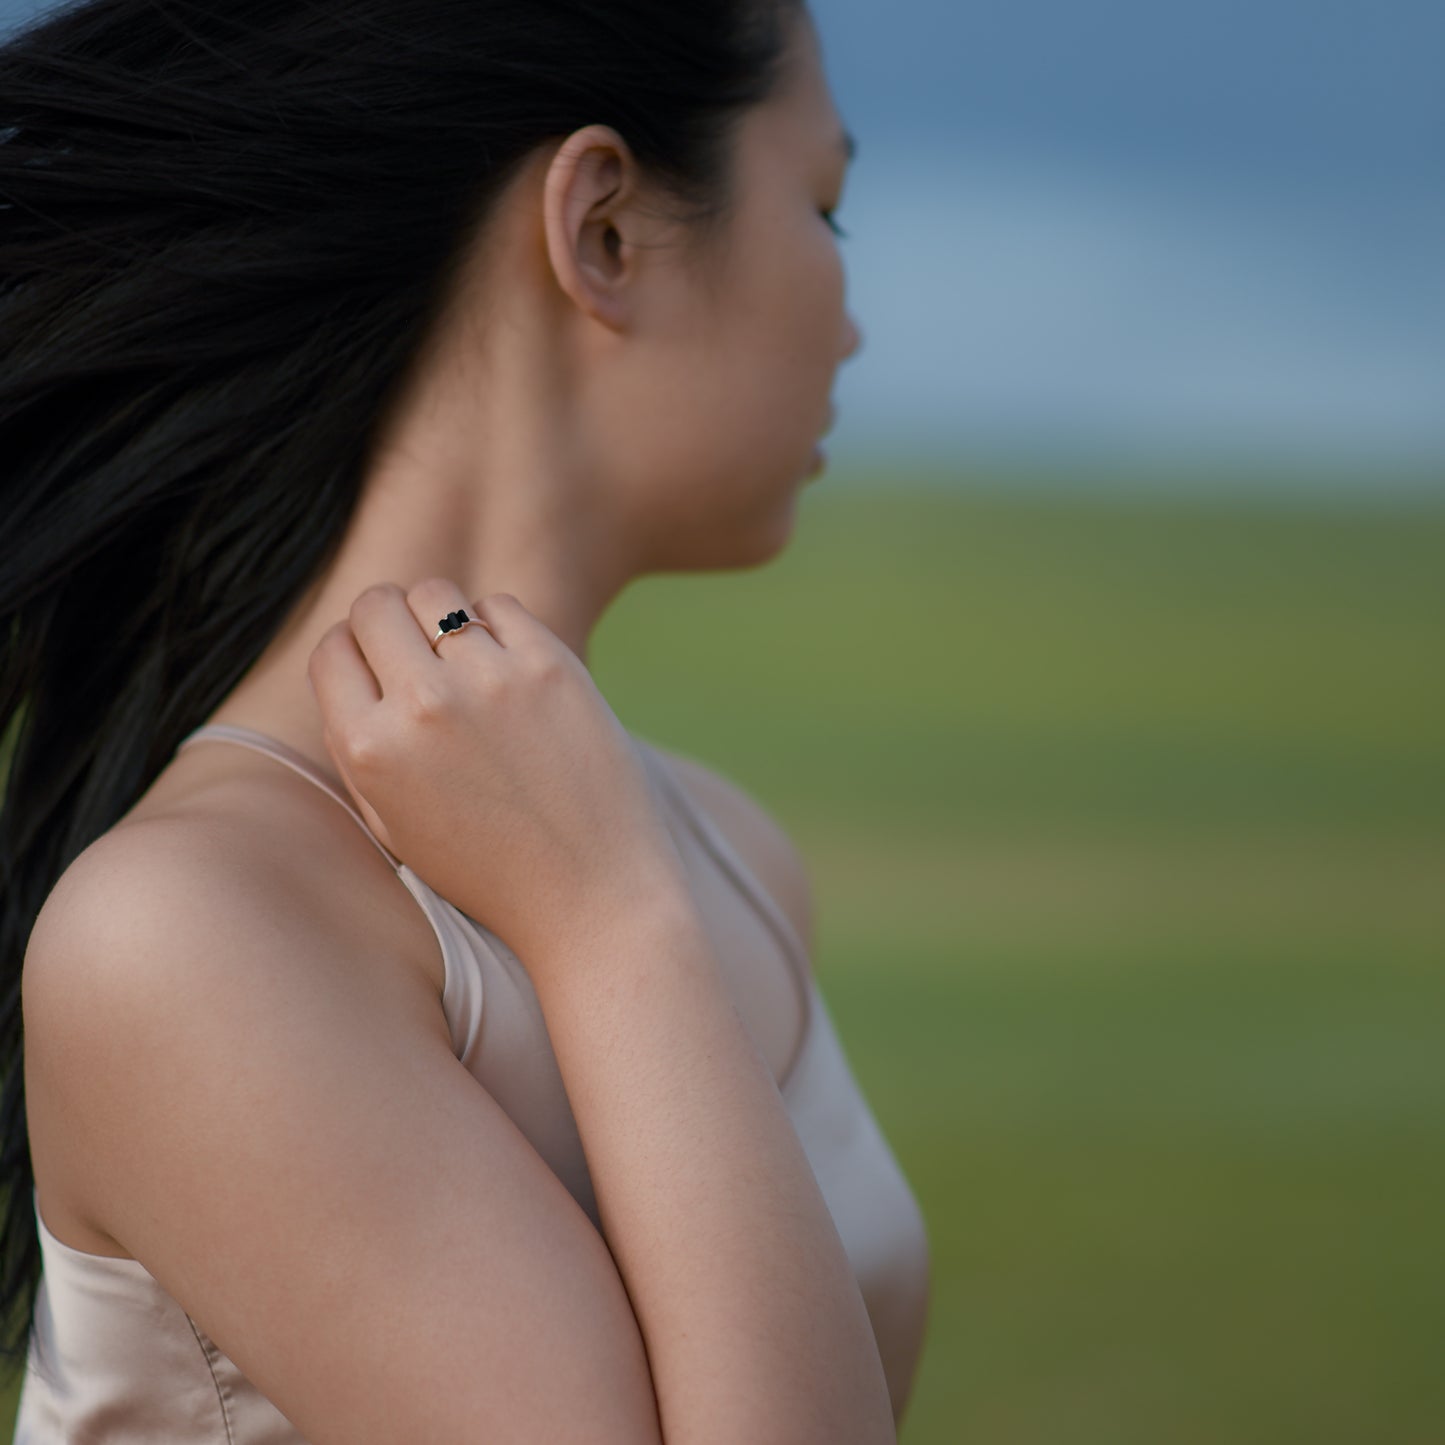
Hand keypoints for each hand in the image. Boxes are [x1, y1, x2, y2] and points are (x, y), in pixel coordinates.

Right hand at [306, 578, 690, 965]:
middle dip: (388, 624)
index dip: (352, 656)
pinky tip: (510, 670)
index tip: (377, 671)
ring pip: (436, 595)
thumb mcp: (394, 823)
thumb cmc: (490, 870)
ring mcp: (489, 680)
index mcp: (370, 750)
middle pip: (375, 604)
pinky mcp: (551, 665)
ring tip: (465, 661)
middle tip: (418, 657)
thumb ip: (359, 744)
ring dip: (442, 619)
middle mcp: (422, 705)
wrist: (591, 897)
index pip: (331, 650)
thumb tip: (350, 665)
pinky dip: (498, 627)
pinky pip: (500, 605)